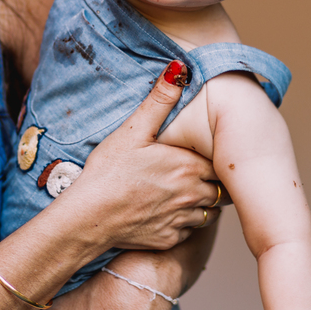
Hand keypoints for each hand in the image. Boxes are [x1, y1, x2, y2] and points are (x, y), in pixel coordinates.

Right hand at [64, 62, 221, 251]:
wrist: (89, 216)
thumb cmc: (109, 171)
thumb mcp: (133, 130)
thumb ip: (160, 100)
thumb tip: (181, 69)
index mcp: (189, 166)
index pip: (221, 162)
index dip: (215, 158)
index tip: (206, 154)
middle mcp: (193, 194)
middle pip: (221, 189)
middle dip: (214, 182)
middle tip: (198, 173)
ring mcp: (182, 220)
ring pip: (209, 213)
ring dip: (203, 204)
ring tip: (186, 193)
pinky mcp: (170, 240)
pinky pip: (189, 232)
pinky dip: (184, 224)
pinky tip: (167, 213)